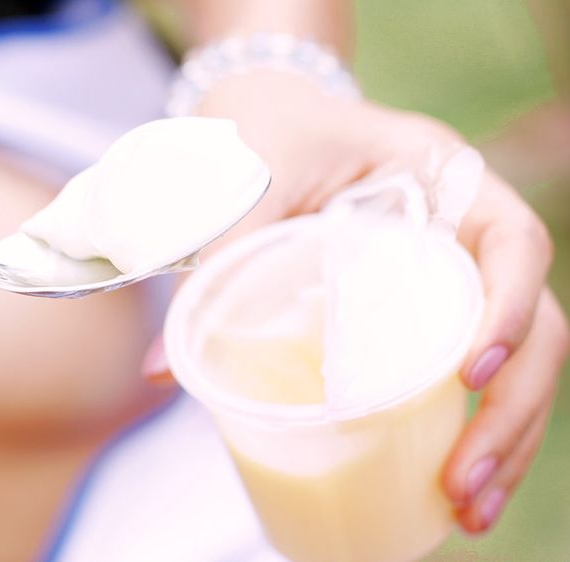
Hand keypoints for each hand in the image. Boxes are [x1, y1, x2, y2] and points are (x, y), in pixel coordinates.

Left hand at [144, 70, 569, 532]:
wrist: (270, 114)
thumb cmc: (268, 136)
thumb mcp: (253, 186)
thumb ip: (217, 265)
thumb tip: (159, 373)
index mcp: (444, 177)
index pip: (514, 241)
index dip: (510, 309)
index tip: (467, 373)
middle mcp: (466, 228)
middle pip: (536, 324)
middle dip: (510, 412)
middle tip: (464, 486)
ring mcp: (454, 271)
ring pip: (518, 359)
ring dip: (505, 439)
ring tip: (467, 510)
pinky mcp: (426, 306)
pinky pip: (470, 367)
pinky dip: (470, 425)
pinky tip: (447, 485)